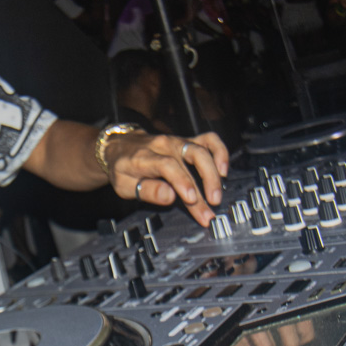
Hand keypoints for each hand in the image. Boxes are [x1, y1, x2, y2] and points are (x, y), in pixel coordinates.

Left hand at [104, 130, 228, 226]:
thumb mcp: (124, 185)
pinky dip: (220, 152)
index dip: (182, 182)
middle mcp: (164, 145)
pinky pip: (209, 140)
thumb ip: (147, 191)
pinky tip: (224, 170)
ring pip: (202, 149)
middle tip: (211, 206)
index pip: (168, 165)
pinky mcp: (188, 140)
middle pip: (191, 158)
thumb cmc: (123, 168)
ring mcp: (178, 141)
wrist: (121, 146)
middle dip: (206, 183)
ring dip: (214, 172)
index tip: (191, 199)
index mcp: (145, 157)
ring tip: (218, 194)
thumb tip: (169, 196)